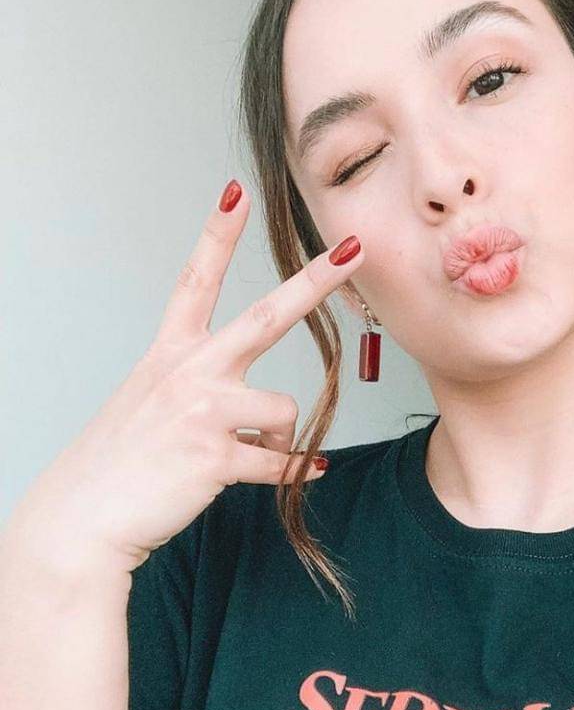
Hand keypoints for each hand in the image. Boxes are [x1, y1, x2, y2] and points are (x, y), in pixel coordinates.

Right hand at [5, 182, 363, 575]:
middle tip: (354, 249)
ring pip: (285, 410)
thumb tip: (268, 424)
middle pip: (266, 317)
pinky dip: (298, 471)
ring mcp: (203, 412)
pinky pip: (285, 463)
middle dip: (315, 281)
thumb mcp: (151, 405)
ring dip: (283, 436)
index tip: (236, 192)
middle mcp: (189, 372)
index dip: (217, 235)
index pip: (196, 282)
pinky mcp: (216, 458)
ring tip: (257, 453)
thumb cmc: (121, 462)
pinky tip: (303, 473)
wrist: (85, 516)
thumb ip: (204, 395)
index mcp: (170, 354)